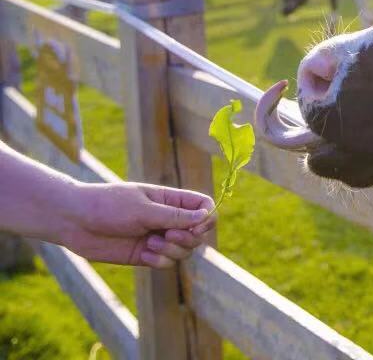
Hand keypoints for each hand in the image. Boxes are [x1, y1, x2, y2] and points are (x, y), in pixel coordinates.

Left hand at [57, 182, 215, 267]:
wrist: (75, 222)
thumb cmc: (108, 206)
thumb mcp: (144, 209)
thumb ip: (175, 216)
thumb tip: (206, 216)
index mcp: (171, 199)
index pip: (203, 206)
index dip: (207, 218)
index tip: (196, 226)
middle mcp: (168, 219)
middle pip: (198, 233)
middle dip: (188, 238)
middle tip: (168, 236)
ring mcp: (158, 237)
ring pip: (184, 250)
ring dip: (172, 250)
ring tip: (151, 245)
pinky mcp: (146, 255)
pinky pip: (166, 263)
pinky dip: (159, 261)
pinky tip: (143, 254)